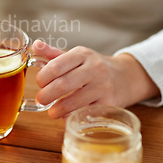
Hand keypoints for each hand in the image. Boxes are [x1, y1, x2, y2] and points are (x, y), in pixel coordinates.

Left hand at [32, 40, 160, 118]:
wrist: (127, 76)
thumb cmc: (94, 66)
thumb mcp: (77, 56)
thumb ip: (54, 53)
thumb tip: (35, 45)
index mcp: (82, 55)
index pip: (56, 65)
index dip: (43, 77)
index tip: (39, 83)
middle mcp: (94, 69)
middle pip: (63, 85)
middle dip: (46, 95)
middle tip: (41, 99)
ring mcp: (103, 87)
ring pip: (74, 101)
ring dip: (57, 110)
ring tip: (51, 112)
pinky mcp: (110, 103)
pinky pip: (86, 112)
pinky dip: (72, 116)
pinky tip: (66, 116)